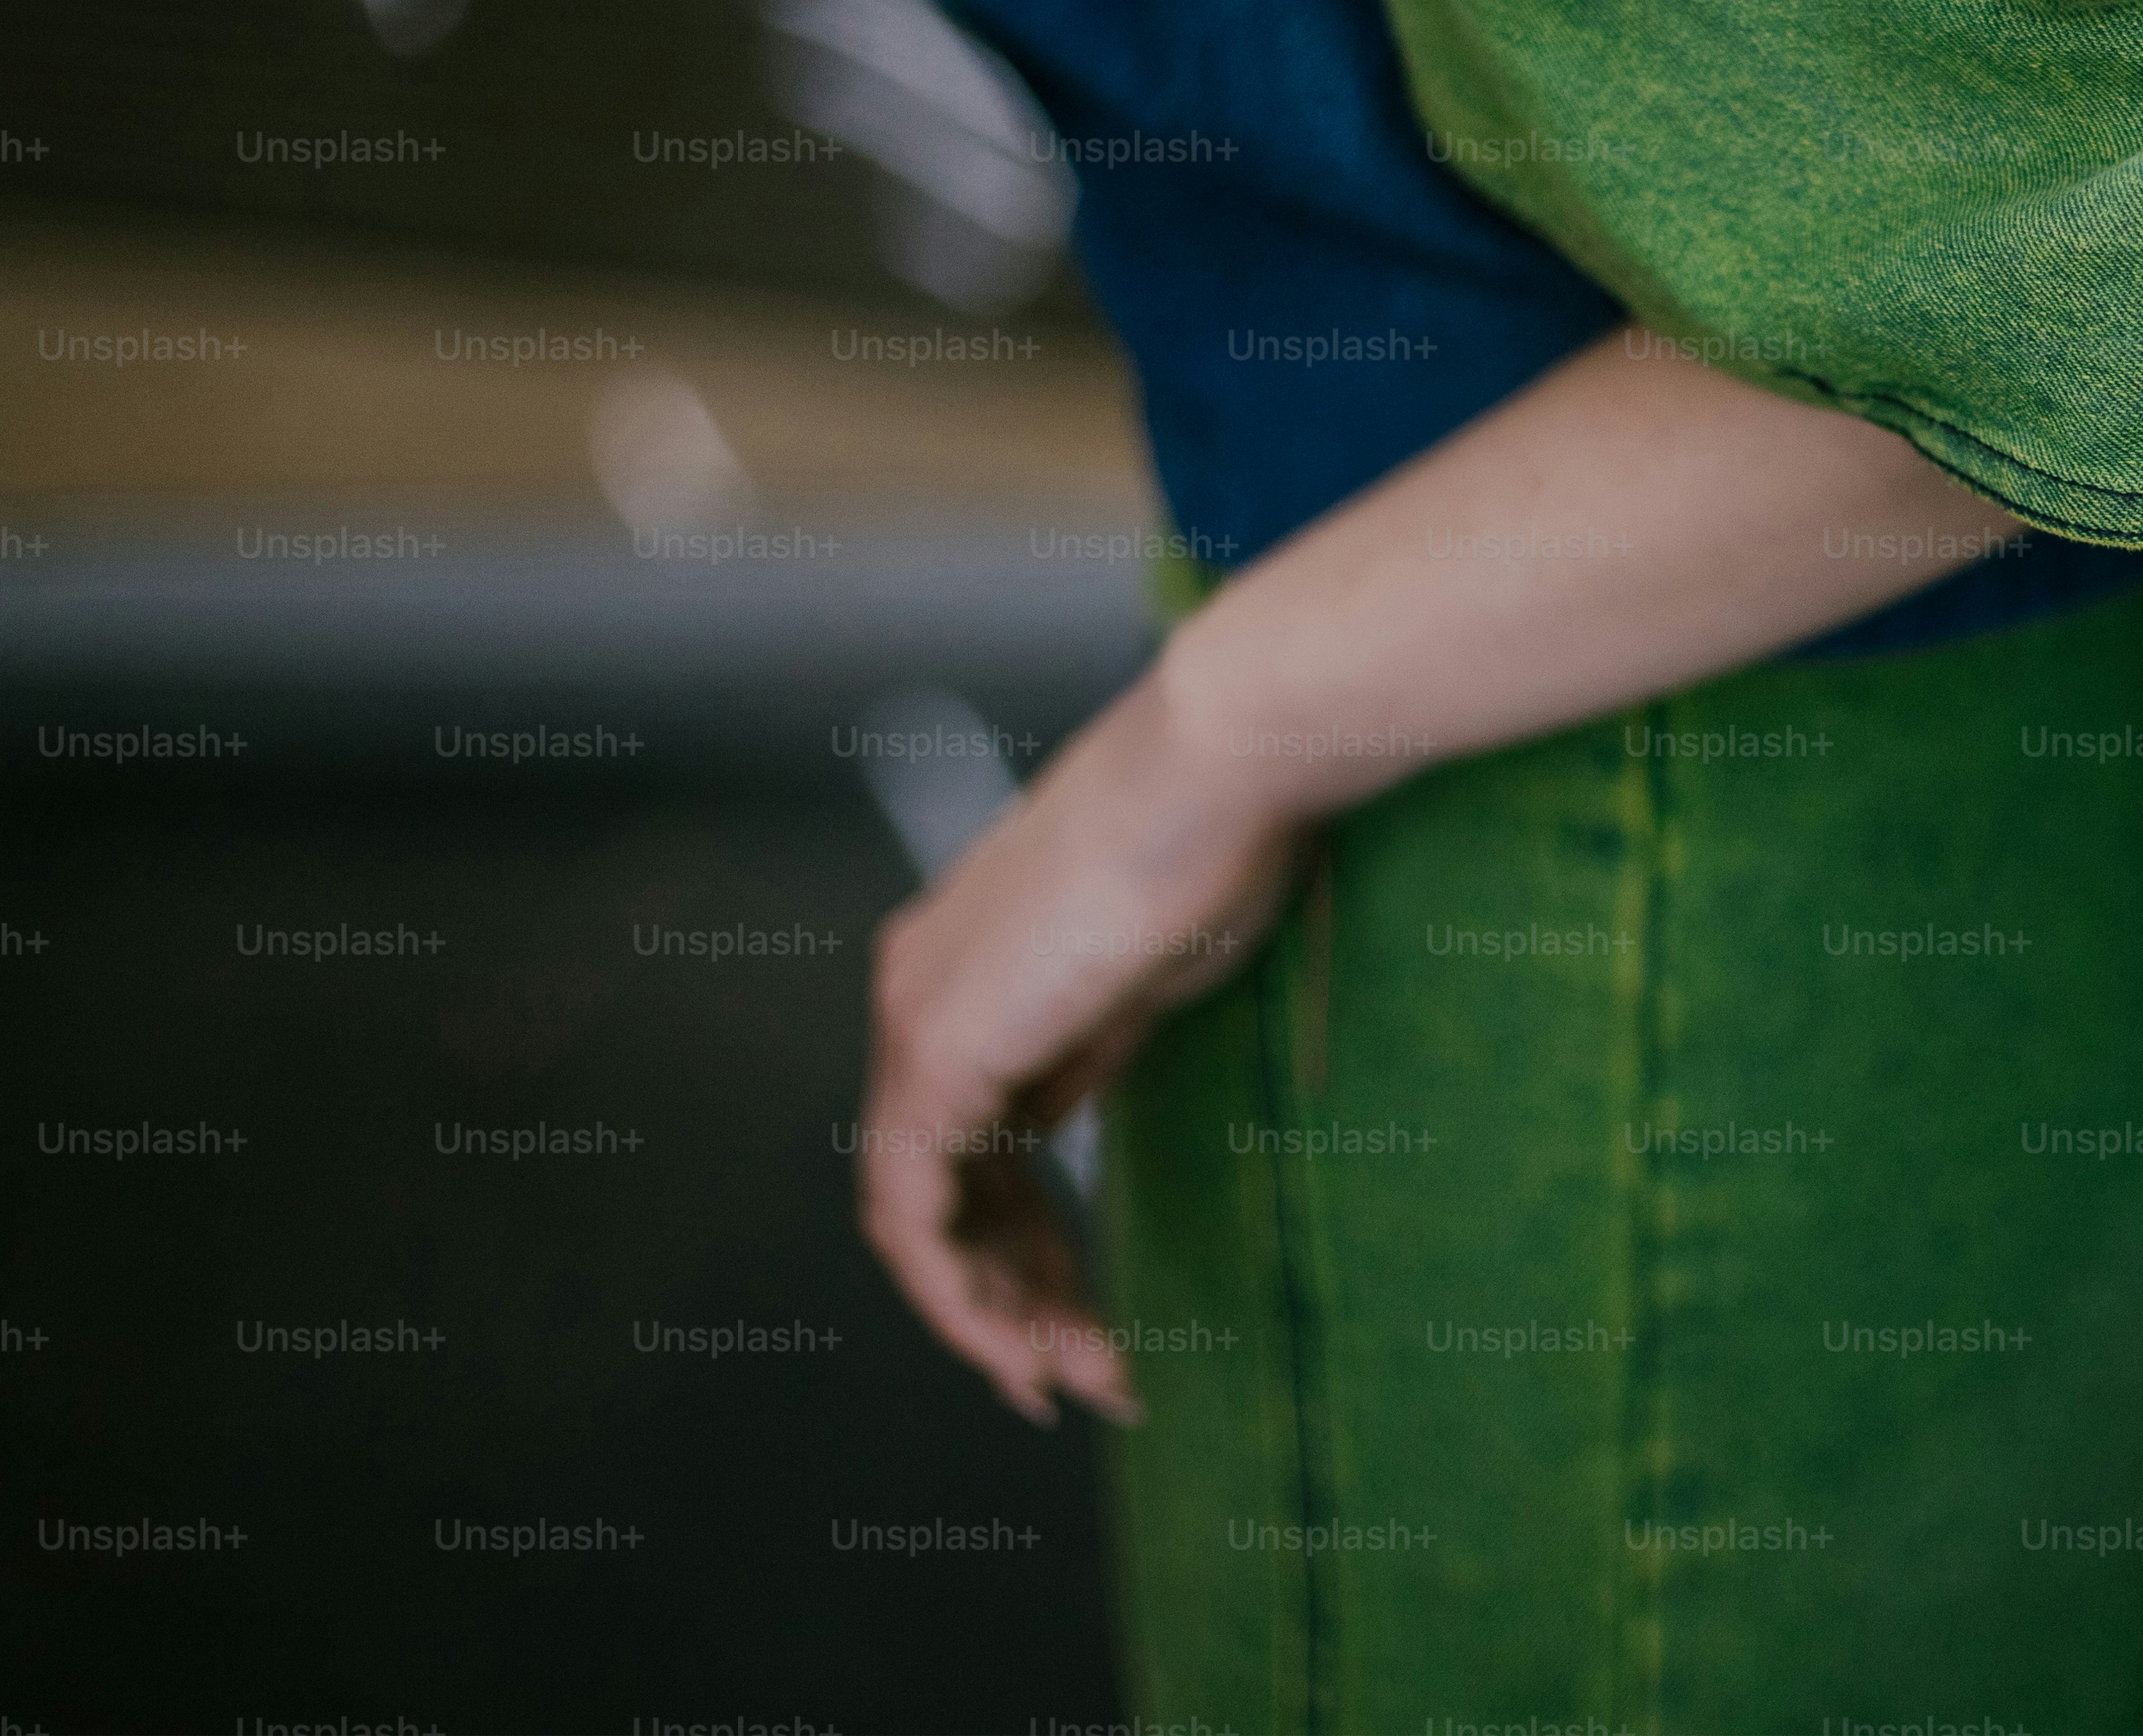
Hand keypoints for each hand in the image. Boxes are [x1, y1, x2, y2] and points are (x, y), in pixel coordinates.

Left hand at [856, 658, 1306, 1426]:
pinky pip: (915, 1211)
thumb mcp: (1145, 971)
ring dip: (997, 1315)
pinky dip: (962, 1293)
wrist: (1227, 760)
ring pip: (919, 1216)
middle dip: (1014, 1299)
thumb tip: (1052, 1117)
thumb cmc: (1217, 837)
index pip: (968, 1141)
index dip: (1020, 1243)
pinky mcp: (938, 1051)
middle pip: (938, 1192)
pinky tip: (1023, 1347)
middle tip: (1091, 1378)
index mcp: (962, 969)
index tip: (1086, 1319)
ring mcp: (916, 1022)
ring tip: (1083, 1381)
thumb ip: (1082, 1049)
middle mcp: (916, 995)